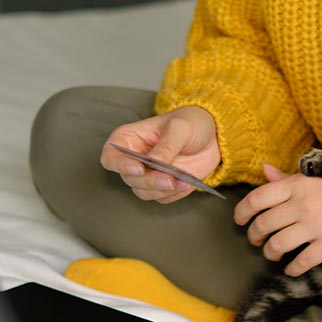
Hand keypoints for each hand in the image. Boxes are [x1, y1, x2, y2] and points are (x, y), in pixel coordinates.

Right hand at [100, 106, 220, 203]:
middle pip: (130, 179)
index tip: (139, 168)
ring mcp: (148, 174)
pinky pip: (163, 198)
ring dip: (164, 190)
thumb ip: (167, 145)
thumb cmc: (190, 123)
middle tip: (170, 180)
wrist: (211, 137)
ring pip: (144, 192)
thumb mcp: (180, 128)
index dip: (120, 165)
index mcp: (129, 139)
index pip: (111, 157)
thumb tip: (155, 162)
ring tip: (184, 181)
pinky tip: (188, 183)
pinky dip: (176, 193)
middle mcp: (134, 159)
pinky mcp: (163, 186)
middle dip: (150, 181)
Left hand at [234, 165, 321, 275]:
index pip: (258, 198)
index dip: (242, 211)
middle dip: (255, 236)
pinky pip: (301, 262)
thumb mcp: (320, 177)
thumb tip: (266, 172)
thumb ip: (290, 179)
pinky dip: (292, 268)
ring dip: (271, 253)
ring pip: (278, 245)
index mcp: (300, 185)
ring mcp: (316, 226)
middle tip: (256, 240)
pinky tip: (292, 268)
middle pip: (264, 224)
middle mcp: (303, 205)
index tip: (239, 219)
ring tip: (274, 254)